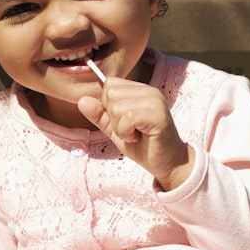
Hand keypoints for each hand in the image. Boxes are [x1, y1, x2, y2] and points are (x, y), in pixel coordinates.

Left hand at [77, 77, 193, 190]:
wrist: (167, 164)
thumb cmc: (143, 146)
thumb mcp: (116, 130)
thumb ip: (100, 115)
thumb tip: (82, 100)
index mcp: (140, 90)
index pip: (110, 84)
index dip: (109, 106)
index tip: (125, 122)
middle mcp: (149, 91)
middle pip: (110, 93)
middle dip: (113, 117)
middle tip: (131, 129)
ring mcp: (155, 101)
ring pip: (117, 107)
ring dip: (120, 127)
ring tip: (136, 134)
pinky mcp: (157, 114)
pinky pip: (127, 118)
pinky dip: (126, 132)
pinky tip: (139, 137)